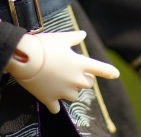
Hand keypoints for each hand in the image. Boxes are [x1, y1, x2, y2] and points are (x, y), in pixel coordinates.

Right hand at [5, 30, 119, 113]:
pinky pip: (56, 108)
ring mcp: (62, 91)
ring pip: (74, 96)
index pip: (99, 68)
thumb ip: (74, 37)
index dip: (108, 71)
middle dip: (85, 78)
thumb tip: (83, 34)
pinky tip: (51, 99)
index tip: (116, 74)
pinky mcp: (49, 99)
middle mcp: (74, 80)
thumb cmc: (44, 45)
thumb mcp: (60, 37)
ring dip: (71, 91)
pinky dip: (54, 104)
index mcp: (79, 64)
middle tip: (76, 71)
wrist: (24, 57)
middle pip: (88, 84)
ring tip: (62, 82)